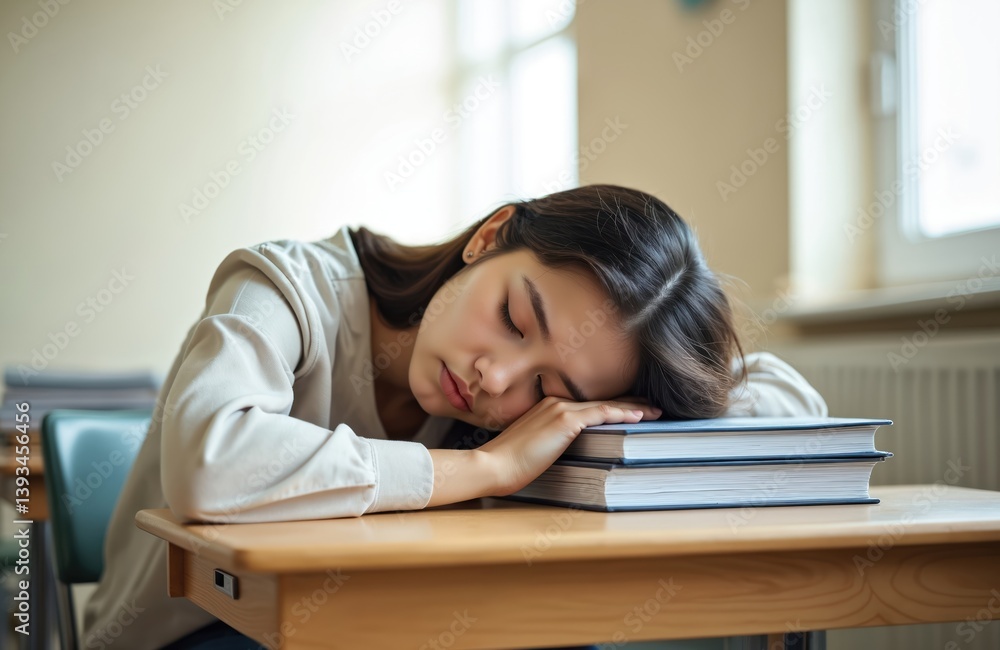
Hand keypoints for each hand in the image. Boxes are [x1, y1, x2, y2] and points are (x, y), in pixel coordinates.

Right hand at [477, 396, 661, 495]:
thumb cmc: (509, 464)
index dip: (613, 406)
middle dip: (629, 403)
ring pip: (605, 405)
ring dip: (633, 407)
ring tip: (655, 412)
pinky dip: (622, 413)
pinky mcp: (565, 421)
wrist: (493, 466)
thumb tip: (575, 448)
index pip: (589, 405)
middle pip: (601, 401)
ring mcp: (560, 409)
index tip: (633, 409)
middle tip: (652, 407)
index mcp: (548, 407)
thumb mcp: (535, 448)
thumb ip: (553, 441)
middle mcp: (556, 402)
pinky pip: (601, 413)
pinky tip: (639, 416)